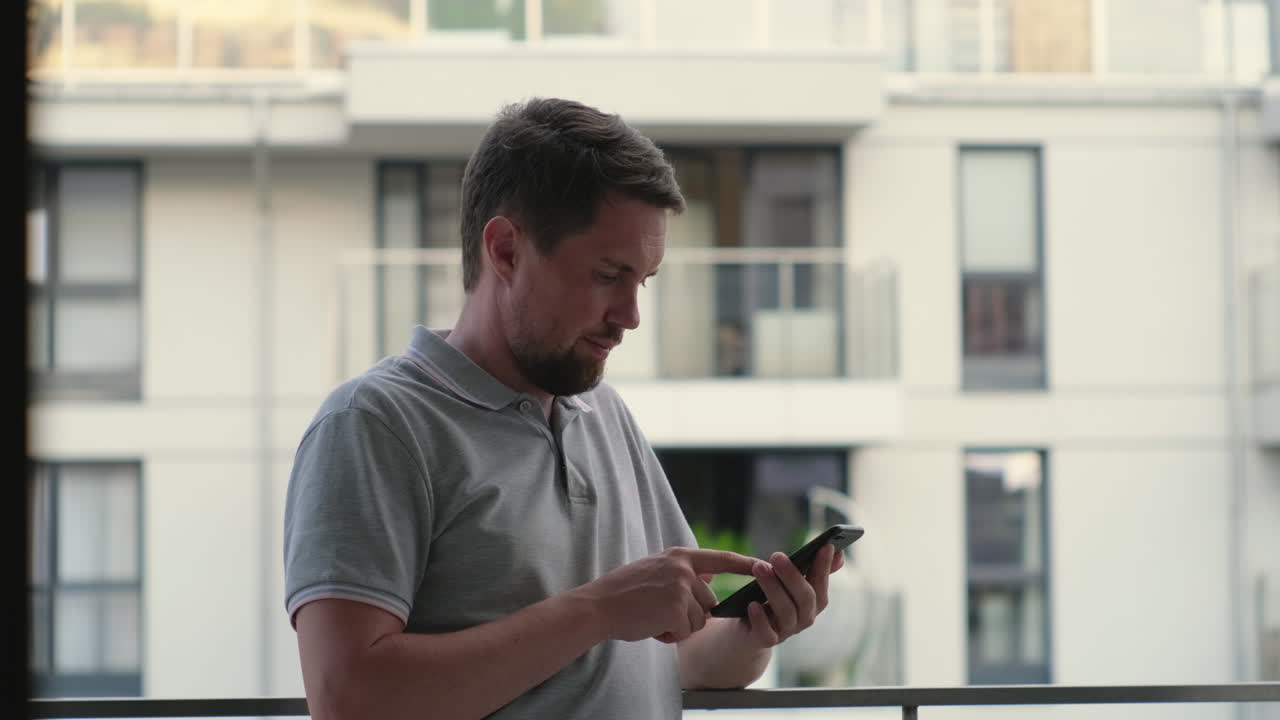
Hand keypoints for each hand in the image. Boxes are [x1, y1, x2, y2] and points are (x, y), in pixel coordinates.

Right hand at [575, 547, 756, 643]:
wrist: (599, 606)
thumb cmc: (624, 593)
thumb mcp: (655, 571)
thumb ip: (682, 574)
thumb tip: (708, 581)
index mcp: (679, 556)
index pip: (721, 559)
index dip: (744, 564)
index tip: (764, 565)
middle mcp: (683, 569)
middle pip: (709, 601)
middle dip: (690, 615)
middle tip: (660, 613)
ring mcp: (681, 588)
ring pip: (700, 620)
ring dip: (681, 626)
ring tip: (654, 618)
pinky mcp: (677, 608)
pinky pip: (688, 631)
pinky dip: (672, 635)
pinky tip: (653, 626)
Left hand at [739, 543, 844, 646]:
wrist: (748, 630)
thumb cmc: (771, 599)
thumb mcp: (789, 582)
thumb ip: (811, 569)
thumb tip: (839, 553)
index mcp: (812, 602)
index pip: (821, 584)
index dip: (824, 567)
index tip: (825, 546)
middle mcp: (804, 618)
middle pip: (805, 598)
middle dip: (792, 575)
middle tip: (776, 555)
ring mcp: (786, 631)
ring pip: (786, 612)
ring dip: (773, 588)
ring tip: (759, 568)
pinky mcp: (766, 640)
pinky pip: (766, 633)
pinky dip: (760, 619)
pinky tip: (752, 604)